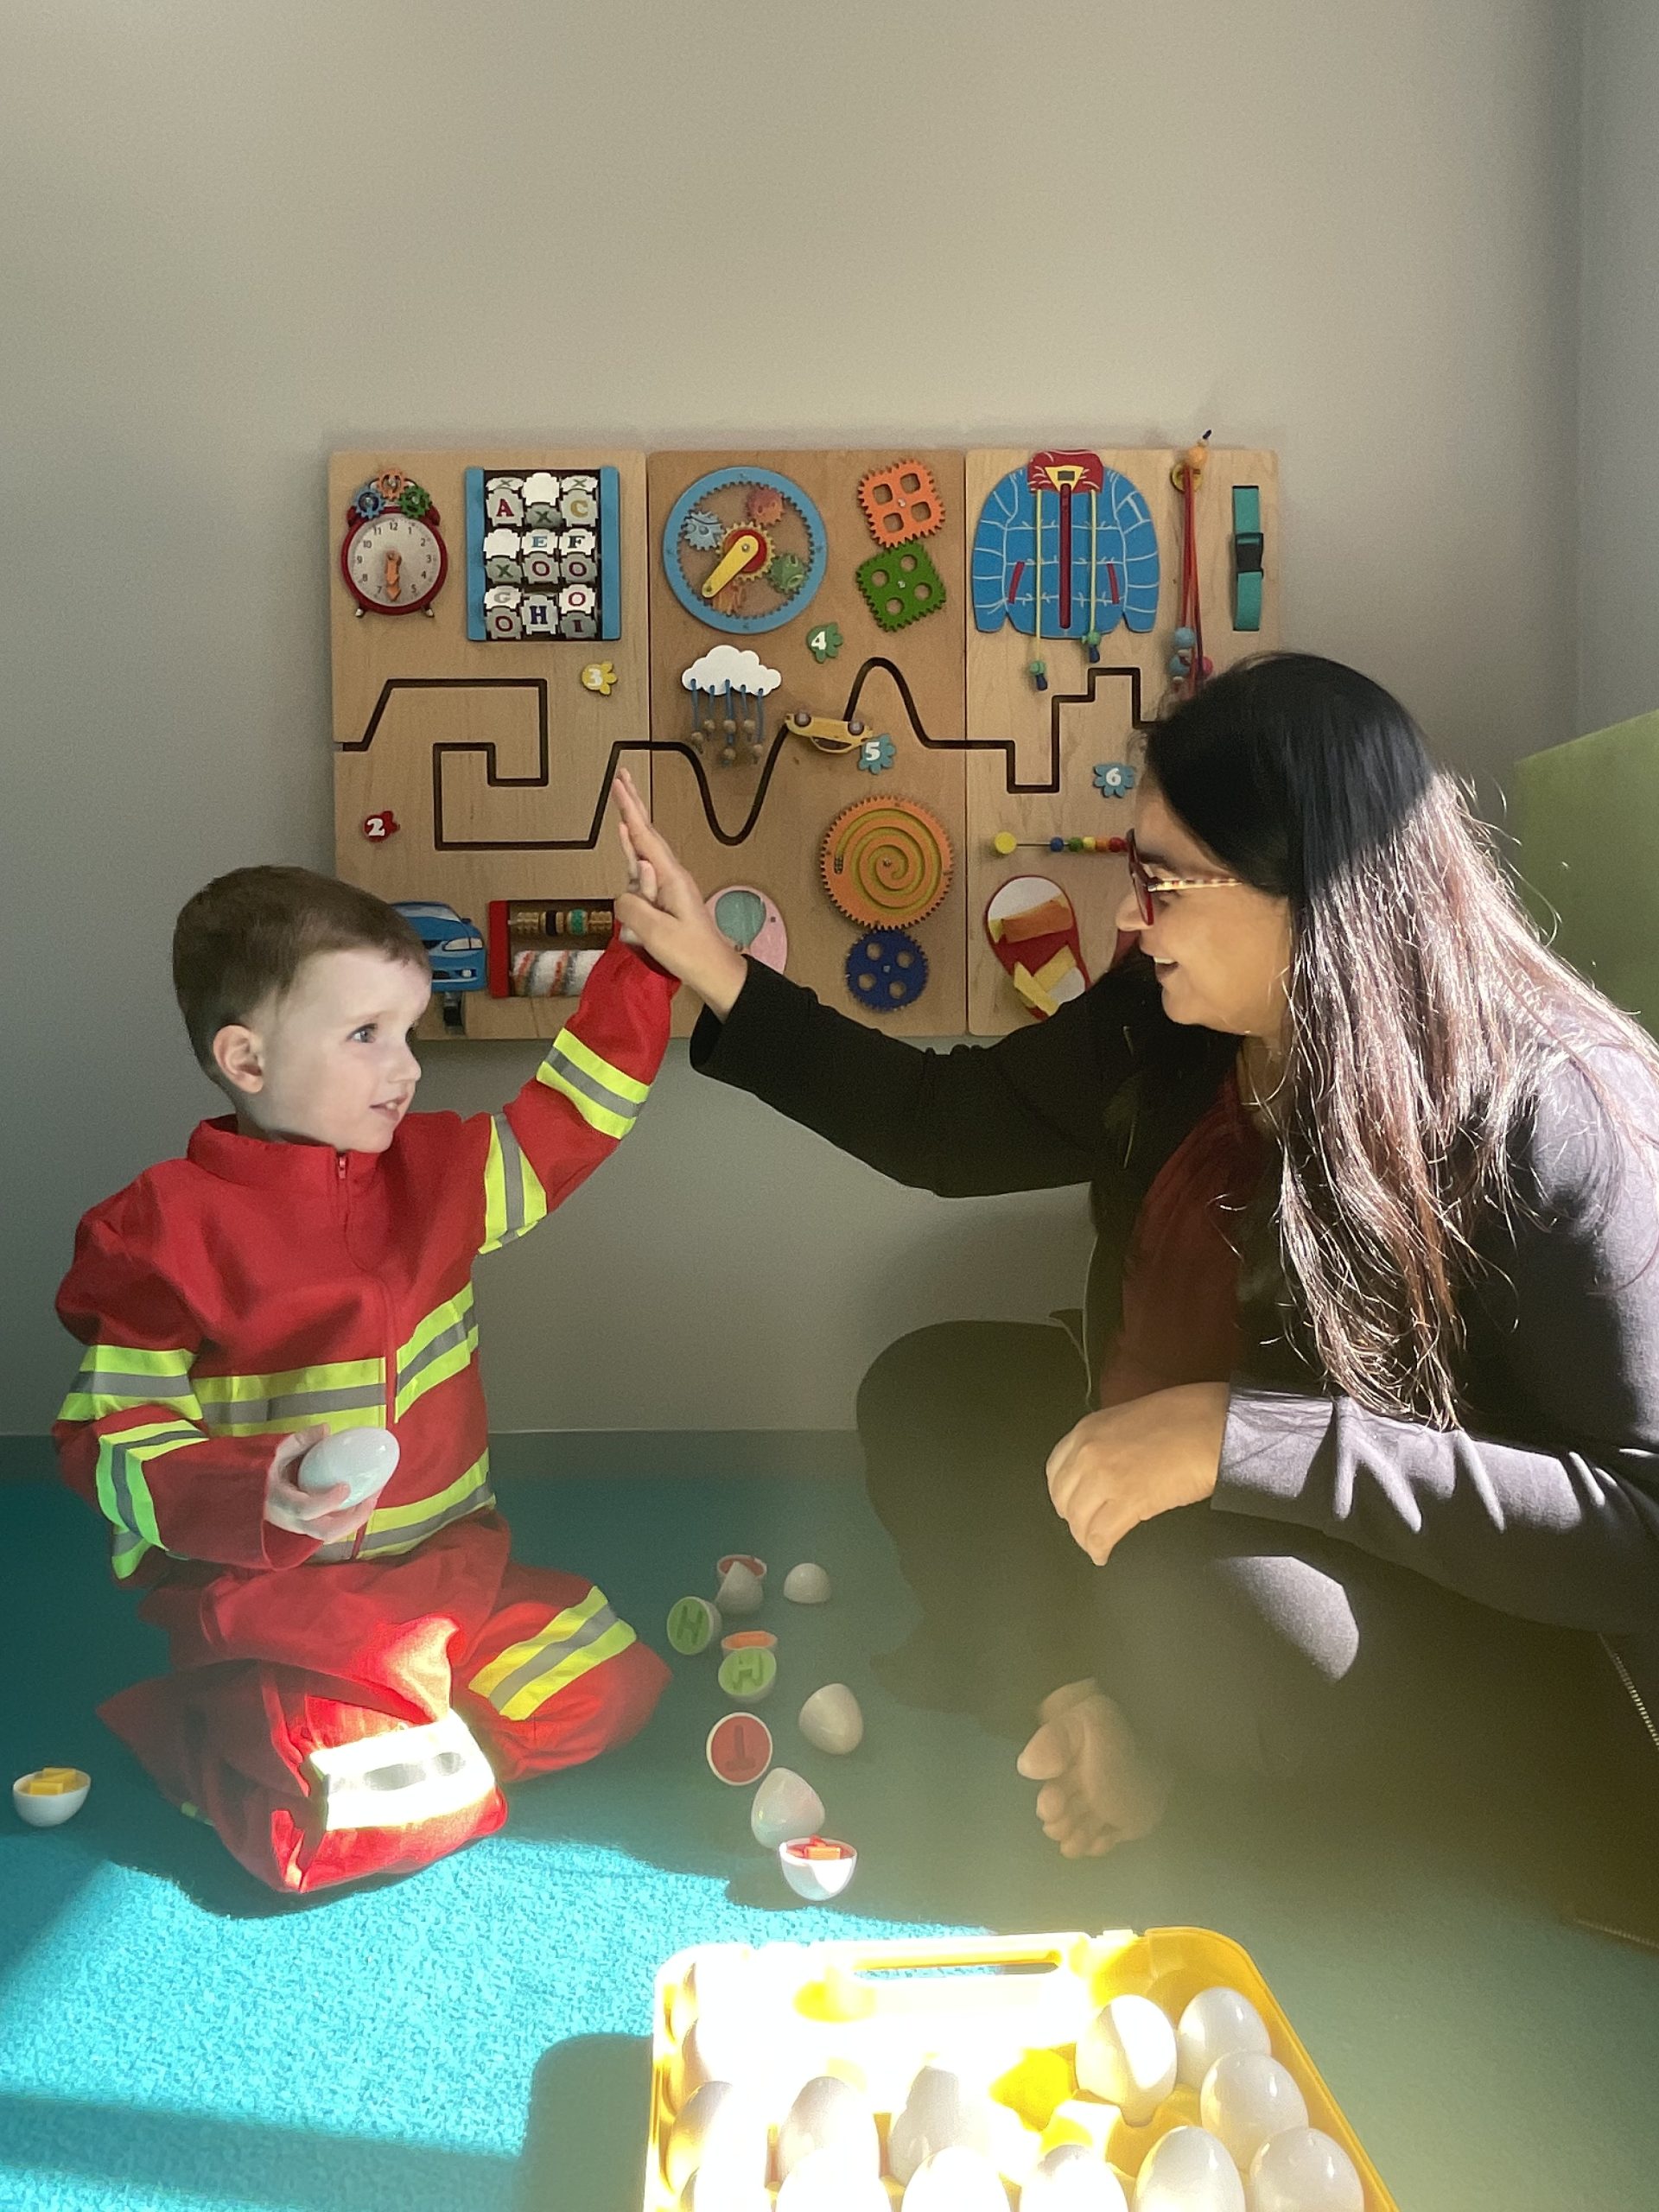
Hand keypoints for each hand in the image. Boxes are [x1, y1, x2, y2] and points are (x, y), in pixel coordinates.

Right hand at [264, 1426, 377, 1542]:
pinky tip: (364, 1499)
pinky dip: (350, 1517)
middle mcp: (292, 1521)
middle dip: (353, 1519)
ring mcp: (302, 1529)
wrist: (251, 1498)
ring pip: (333, 1534)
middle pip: (325, 1532)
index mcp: (280, 1503)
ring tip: (372, 1497)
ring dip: (356, 1518)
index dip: (326, 1501)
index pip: (304, 1509)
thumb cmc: (264, 1474)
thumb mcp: (275, 1454)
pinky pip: (334, 1528)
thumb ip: (299, 1442)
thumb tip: (325, 1429)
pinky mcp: (310, 1529)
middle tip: (370, 1499)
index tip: (345, 1486)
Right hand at [610, 767, 749, 1017]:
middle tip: (623, 778)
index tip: (620, 783)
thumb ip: (633, 907)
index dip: (630, 809)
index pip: (644, 837)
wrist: (716, 971)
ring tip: (623, 804)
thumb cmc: (690, 952)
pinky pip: (644, 873)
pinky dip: (634, 852)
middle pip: (647, 835)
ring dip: (632, 826)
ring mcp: (669, 888)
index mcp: (671, 878)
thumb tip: (622, 894)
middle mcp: (671, 876)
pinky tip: (629, 844)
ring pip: (644, 852)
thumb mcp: (656, 932)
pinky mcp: (666, 901)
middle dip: (633, 806)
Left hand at [1045, 1382, 1229, 1564]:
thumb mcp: (1129, 1418)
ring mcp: (1105, 1478)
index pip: (1055, 1470)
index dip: (1063, 1492)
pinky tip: (1103, 1554)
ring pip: (1079, 1521)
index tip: (1070, 1502)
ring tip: (1094, 1545)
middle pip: (1063, 1498)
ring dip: (1085, 1537)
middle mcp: (1088, 1453)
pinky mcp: (1128, 1502)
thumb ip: (1108, 1441)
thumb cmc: (1185, 1416)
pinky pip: (1100, 1535)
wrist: (1212, 1425)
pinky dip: (1099, 1550)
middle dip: (1072, 1517)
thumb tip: (1106, 1465)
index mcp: (1087, 1429)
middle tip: (1083, 1526)